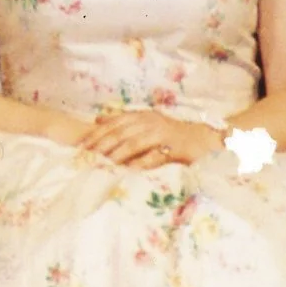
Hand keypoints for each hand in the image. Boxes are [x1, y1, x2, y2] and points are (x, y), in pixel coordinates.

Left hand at [78, 109, 223, 169]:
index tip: (82, 145)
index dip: (98, 133)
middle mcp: (152, 122)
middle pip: (122, 132)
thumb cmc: (172, 135)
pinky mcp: (175, 148)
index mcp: (143, 115)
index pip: (115, 122)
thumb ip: (124, 122)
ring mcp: (164, 134)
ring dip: (118, 154)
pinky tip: (131, 171)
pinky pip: (155, 156)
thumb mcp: (147, 124)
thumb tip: (97, 120)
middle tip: (88, 157)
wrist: (203, 140)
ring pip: (136, 142)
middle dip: (103, 144)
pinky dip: (142, 163)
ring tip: (104, 164)